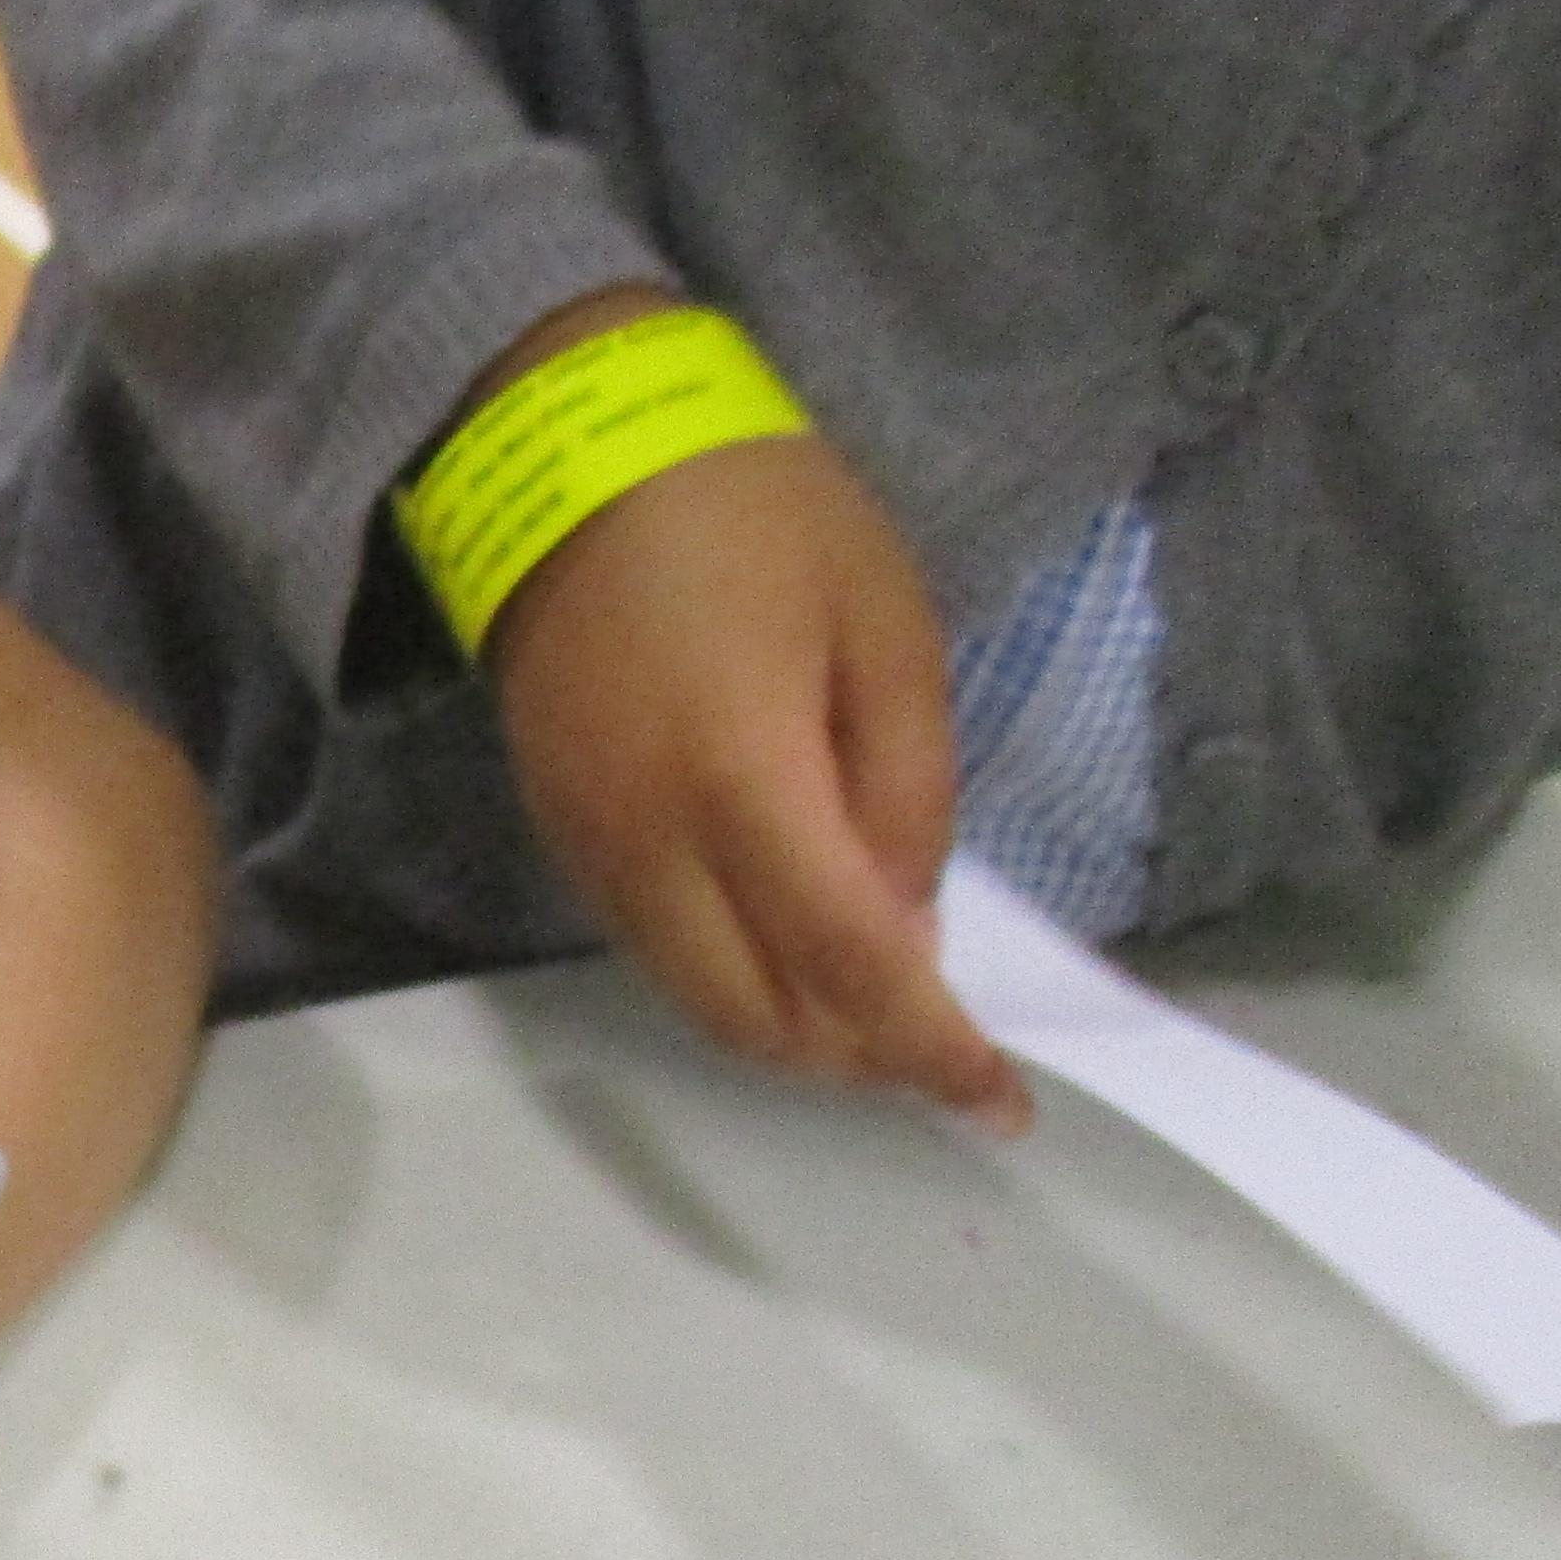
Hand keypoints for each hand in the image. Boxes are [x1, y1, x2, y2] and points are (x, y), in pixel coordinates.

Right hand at [487, 427, 1028, 1127]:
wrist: (560, 456)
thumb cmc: (753, 515)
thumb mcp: (887, 623)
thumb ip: (909, 786)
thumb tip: (908, 924)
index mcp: (744, 783)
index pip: (849, 966)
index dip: (930, 1050)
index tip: (1000, 1103)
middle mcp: (652, 846)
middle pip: (760, 1020)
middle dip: (861, 1058)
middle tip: (941, 1048)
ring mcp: (593, 849)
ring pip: (700, 1004)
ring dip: (797, 1030)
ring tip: (877, 1003)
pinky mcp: (562, 835)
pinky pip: (657, 952)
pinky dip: (738, 981)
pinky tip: (792, 940)